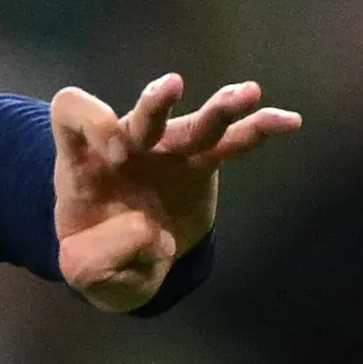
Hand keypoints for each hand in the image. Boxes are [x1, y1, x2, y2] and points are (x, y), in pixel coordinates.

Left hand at [49, 71, 301, 312]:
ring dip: (221, 108)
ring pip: (195, 123)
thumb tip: (145, 235)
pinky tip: (289, 122)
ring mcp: (166, 150)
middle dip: (156, 105)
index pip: (73, 113)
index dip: (89, 118)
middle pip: (143, 112)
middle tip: (170, 93)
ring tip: (248, 94)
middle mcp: (127, 146)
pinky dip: (259, 129)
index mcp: (83, 162)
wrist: (128, 259)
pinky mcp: (200, 162)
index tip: (111, 151)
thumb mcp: (83, 270)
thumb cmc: (96, 255)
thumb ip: (95, 262)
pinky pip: (232, 142)